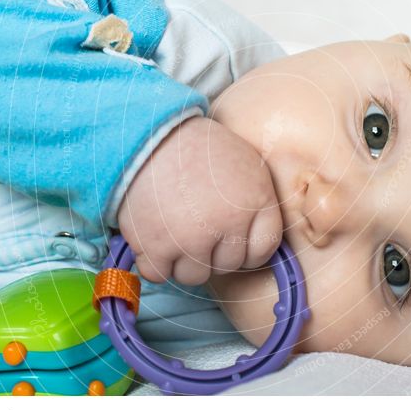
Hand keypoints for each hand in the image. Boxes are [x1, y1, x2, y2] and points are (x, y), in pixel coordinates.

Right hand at [116, 116, 282, 284]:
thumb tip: (256, 241)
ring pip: (194, 276)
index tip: (231, 238)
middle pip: (227, 266)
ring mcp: (191, 239)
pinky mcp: (155, 245)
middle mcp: (227, 225)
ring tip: (175, 229)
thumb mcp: (245, 163)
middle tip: (196, 224)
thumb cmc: (196, 147)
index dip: (246, 248)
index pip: (263, 252)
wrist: (147, 133)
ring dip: (183, 260)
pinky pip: (157, 274)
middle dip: (213, 251)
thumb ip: (256, 202)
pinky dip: (153, 261)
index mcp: (255, 202)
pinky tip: (154, 237)